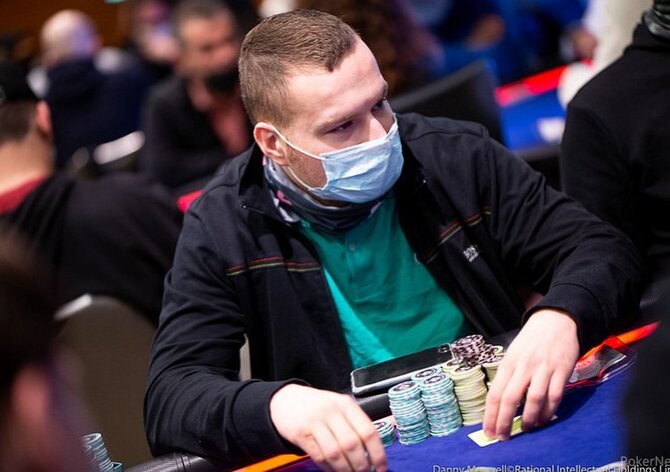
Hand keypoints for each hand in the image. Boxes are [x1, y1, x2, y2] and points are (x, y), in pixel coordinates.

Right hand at [270, 384, 386, 471]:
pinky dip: (329, 468)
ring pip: (336, 453)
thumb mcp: (339, 407)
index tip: (382, 467)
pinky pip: (319, 456)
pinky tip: (333, 470)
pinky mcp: (301, 433)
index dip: (377, 453)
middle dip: (362, 465)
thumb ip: (355, 425)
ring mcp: (315, 422)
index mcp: (346, 404)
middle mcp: (332, 411)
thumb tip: (373, 454)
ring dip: (346, 469)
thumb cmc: (318, 407)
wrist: (285, 400)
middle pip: (352, 444)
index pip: (368, 431)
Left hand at [483, 309, 579, 439]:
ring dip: (528, 418)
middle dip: (504, 421)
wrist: (556, 321)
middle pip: (510, 398)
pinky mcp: (561, 371)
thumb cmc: (531, 340)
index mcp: (508, 363)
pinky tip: (543, 420)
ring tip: (525, 429)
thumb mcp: (513, 354)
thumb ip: (508, 376)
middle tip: (503, 437)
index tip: (488, 431)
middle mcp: (523, 366)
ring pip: (533, 399)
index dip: (490, 414)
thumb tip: (499, 404)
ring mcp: (543, 369)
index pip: (495, 392)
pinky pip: (554, 396)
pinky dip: (548, 411)